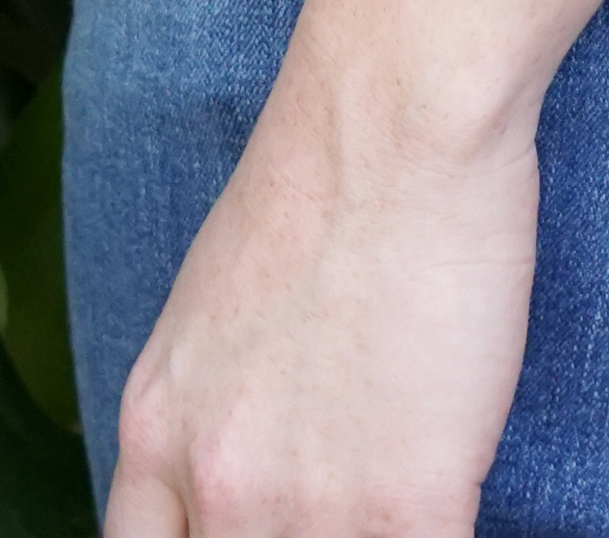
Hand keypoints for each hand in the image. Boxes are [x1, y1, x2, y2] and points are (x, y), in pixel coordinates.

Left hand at [105, 58, 537, 537]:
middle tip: (334, 503)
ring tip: (394, 496)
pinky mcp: (407, 509)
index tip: (258, 525)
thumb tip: (242, 468)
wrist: (394, 113)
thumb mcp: (212, 308)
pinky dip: (443, 536)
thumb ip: (209, 409)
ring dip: (366, 535)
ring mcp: (307, 507)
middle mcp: (214, 484)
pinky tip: (452, 497)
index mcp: (155, 430)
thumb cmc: (322, 181)